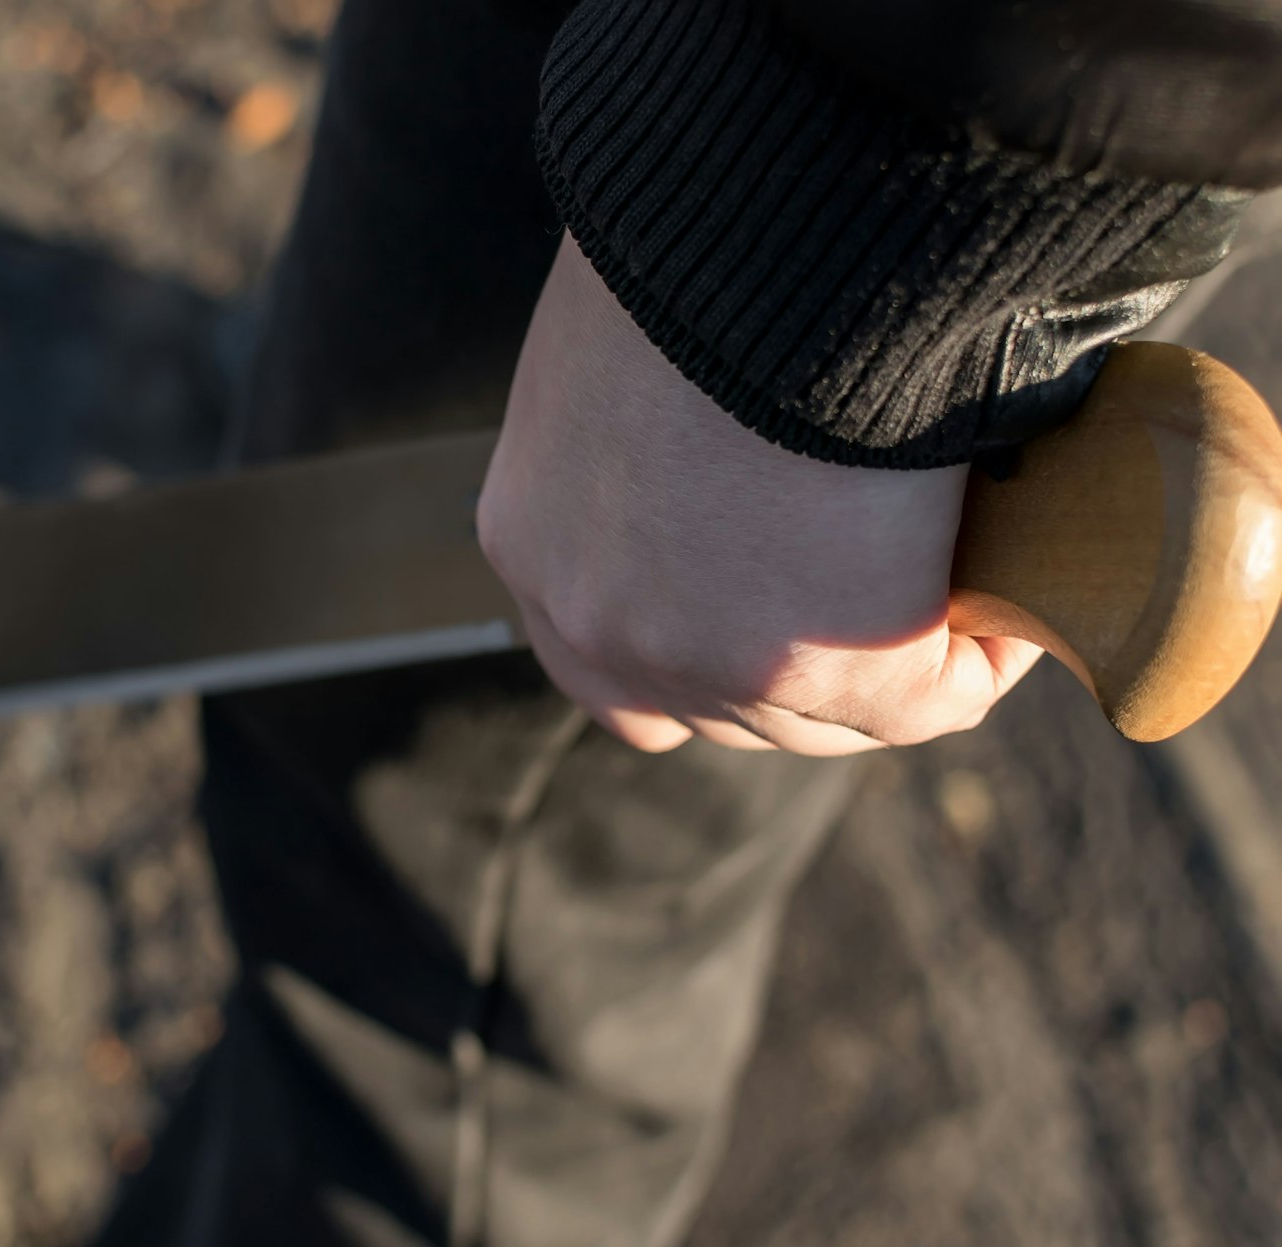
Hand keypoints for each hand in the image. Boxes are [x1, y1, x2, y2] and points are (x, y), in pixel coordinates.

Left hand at [477, 234, 1041, 754]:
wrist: (770, 226)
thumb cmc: (703, 247)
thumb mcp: (627, 351)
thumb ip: (648, 435)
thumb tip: (735, 454)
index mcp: (533, 542)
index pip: (606, 657)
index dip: (703, 640)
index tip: (784, 586)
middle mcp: (593, 625)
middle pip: (713, 709)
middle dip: (796, 668)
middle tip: (877, 587)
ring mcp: (700, 662)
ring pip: (818, 720)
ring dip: (890, 661)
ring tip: (956, 587)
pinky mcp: (821, 671)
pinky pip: (928, 701)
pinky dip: (981, 659)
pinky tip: (1012, 602)